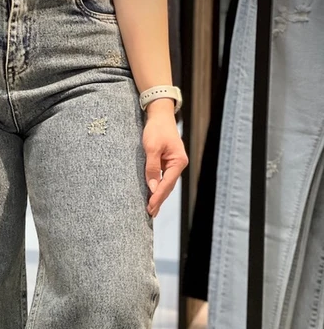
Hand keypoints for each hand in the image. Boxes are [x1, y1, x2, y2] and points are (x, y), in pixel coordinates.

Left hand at [142, 100, 187, 217]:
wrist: (160, 115)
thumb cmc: (157, 129)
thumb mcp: (152, 147)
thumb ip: (152, 167)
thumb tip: (152, 187)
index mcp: (178, 161)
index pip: (167, 183)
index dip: (158, 196)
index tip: (150, 207)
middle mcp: (178, 164)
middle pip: (168, 187)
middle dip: (159, 200)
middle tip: (150, 214)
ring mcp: (173, 165)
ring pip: (166, 184)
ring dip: (158, 197)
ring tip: (151, 210)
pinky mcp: (167, 163)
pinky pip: (163, 179)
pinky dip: (158, 188)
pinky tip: (152, 196)